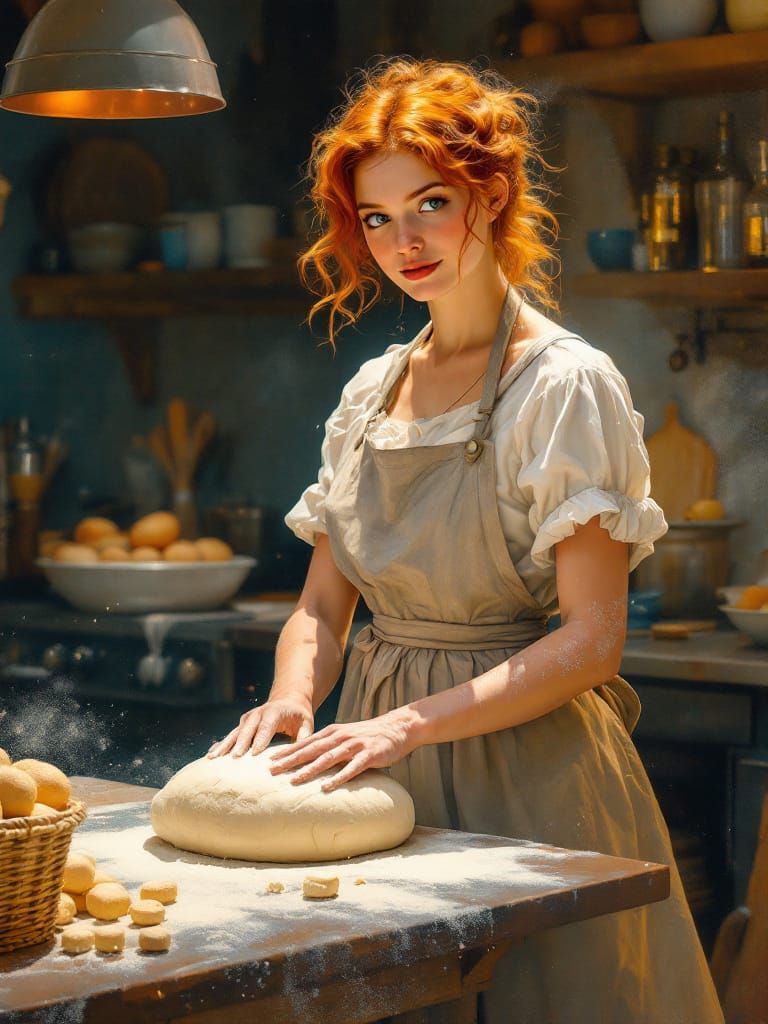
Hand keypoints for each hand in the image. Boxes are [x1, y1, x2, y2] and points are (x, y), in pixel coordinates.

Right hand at [207, 697, 313, 758]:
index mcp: (275, 712)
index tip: (254, 753)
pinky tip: (211, 755)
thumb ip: (303, 736)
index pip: (267, 726)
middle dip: (240, 743)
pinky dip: (221, 744)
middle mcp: (258, 714)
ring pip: (235, 732)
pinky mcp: (242, 724)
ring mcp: (248, 719)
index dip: (260, 739)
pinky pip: (230, 735)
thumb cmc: (298, 715)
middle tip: (234, 758)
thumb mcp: (306, 723)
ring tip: (213, 757)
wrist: (287, 700)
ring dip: (224, 745)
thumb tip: (300, 753)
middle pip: (247, 730)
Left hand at [268, 711, 415, 791]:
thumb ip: (330, 746)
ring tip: (294, 780)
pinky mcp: (369, 755)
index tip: (269, 761)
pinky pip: (352, 768)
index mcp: (333, 732)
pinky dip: (338, 777)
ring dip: (309, 769)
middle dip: (290, 760)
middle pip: (311, 749)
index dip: (287, 752)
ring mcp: (354, 745)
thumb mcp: (346, 736)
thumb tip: (310, 760)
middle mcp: (340, 736)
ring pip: (328, 758)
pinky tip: (327, 787)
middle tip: (272, 771)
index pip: (305, 742)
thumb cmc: (369, 735)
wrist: (398, 727)